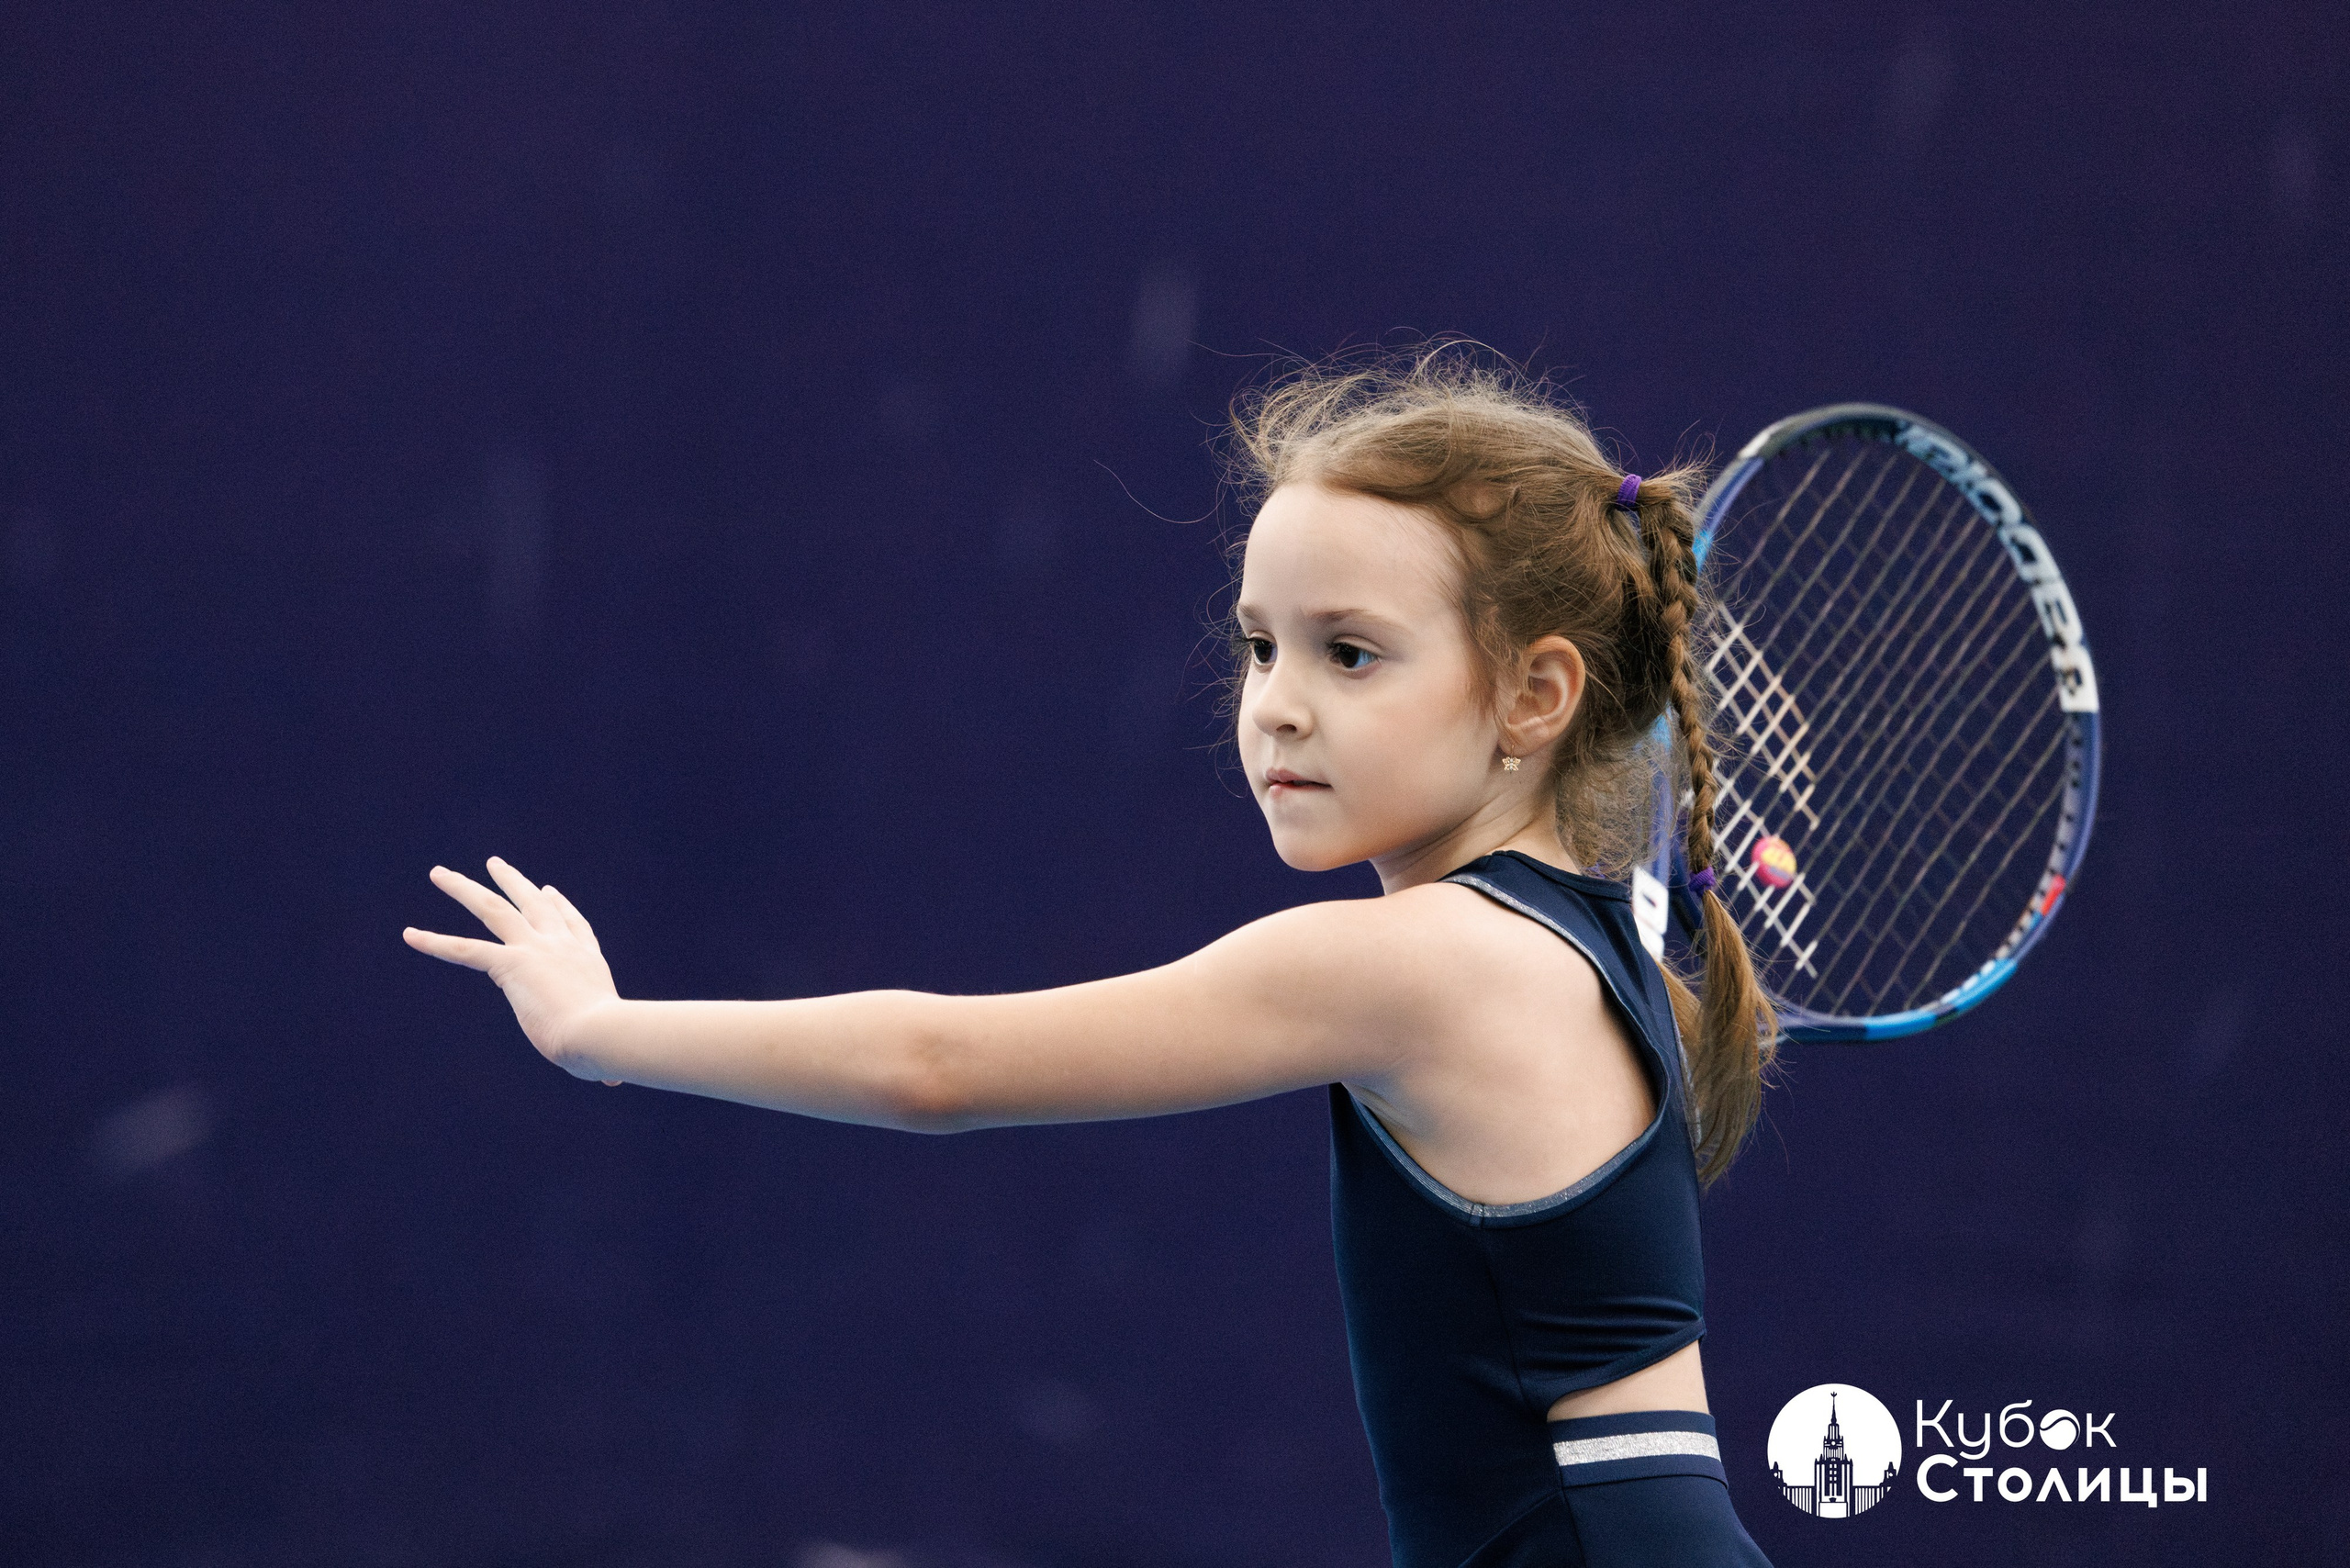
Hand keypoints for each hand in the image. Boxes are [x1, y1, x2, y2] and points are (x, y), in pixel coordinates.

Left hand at [403, 857, 623, 1078]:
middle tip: (494, 864)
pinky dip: (434, 942)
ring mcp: (537, 950)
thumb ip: (604, 1061)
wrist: (602, 1034)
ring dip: (463, 889)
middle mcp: (563, 946)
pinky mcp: (511, 965)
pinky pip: (465, 949)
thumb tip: (611, 1081)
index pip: (573, 925)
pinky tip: (409, 934)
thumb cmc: (609, 1048)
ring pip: (493, 909)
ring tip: (439, 873)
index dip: (559, 906)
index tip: (549, 890)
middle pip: (534, 903)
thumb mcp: (605, 1047)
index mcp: (589, 961)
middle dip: (512, 881)